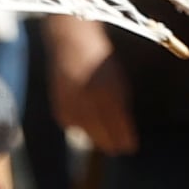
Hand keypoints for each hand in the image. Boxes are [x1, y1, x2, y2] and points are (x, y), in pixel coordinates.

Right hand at [45, 23, 139, 156]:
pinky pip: (73, 126)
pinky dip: (79, 124)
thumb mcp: (120, 86)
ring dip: (96, 133)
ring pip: (88, 136)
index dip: (127, 142)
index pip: (120, 134)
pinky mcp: (59, 108)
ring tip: (100, 120)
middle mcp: (90, 104)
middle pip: (104, 141)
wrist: (72, 42)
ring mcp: (72, 106)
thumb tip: (127, 140)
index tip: (130, 146)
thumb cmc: (101, 64)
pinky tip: (84, 112)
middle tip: (118, 143)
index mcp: (110, 98)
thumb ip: (123, 113)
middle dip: (113, 143)